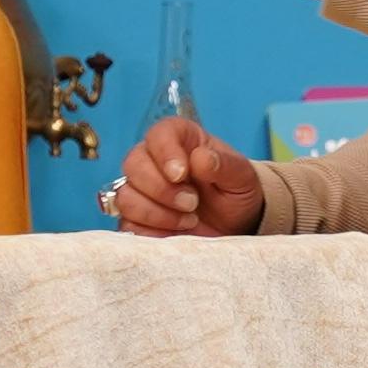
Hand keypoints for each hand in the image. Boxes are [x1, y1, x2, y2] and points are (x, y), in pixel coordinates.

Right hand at [109, 117, 264, 237]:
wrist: (234, 227)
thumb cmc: (235, 193)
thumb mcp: (241, 177)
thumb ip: (224, 164)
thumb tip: (200, 158)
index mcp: (180, 139)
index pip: (158, 134)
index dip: (165, 153)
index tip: (181, 174)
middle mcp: (154, 161)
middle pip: (133, 165)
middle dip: (161, 189)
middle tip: (192, 203)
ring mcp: (141, 191)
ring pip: (126, 197)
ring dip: (157, 213)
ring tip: (190, 220)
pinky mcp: (137, 220)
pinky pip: (128, 225)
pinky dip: (153, 232)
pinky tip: (177, 233)